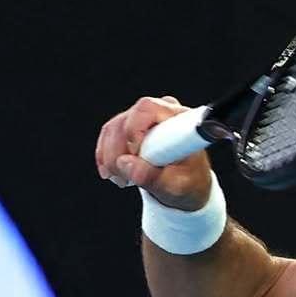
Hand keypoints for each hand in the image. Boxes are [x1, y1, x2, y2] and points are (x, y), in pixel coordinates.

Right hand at [95, 94, 212, 211]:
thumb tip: (126, 165)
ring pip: (114, 127)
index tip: (136, 155)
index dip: (135, 131)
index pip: (148, 109)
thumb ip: (153, 177)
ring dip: (110, 155)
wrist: (188, 183)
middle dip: (118, 150)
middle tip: (122, 176)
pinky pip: (109, 133)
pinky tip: (111, 171)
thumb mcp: (177, 186)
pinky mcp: (131, 123)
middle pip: (127, 119)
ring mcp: (145, 116)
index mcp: (181, 120)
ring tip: (120, 179)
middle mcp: (163, 111)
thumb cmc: (190, 181)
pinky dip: (105, 154)